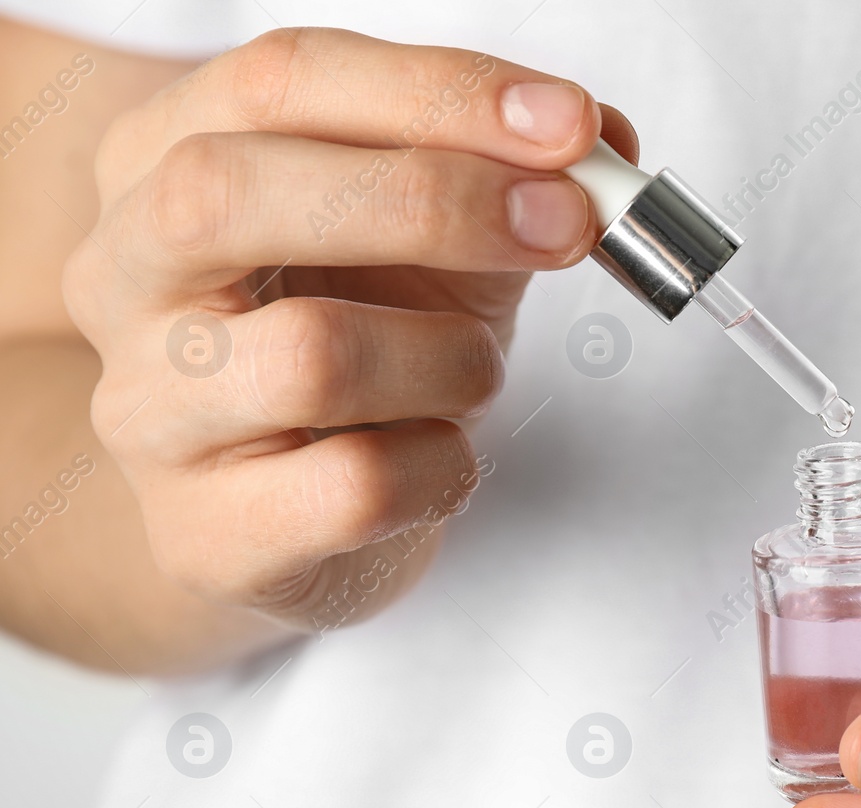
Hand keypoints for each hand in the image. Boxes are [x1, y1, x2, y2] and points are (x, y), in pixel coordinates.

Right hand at [62, 29, 635, 631]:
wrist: (302, 515)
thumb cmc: (370, 348)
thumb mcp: (436, 238)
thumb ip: (510, 175)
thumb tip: (602, 139)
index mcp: (159, 162)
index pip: (277, 81)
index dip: (437, 90)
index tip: (569, 125)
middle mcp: (120, 278)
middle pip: (234, 190)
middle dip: (433, 199)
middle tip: (566, 225)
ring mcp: (148, 415)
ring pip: (312, 355)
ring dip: (454, 358)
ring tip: (473, 372)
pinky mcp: (206, 535)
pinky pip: (357, 486)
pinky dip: (446, 466)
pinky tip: (442, 455)